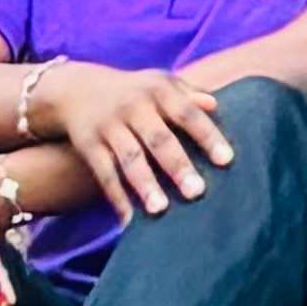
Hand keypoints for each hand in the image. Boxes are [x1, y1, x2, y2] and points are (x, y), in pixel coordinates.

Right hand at [32, 56, 238, 220]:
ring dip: (144, 185)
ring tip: (160, 211)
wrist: (79, 89)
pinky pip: (105, 174)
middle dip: (177, 165)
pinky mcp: (89, 145)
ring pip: (130, 159)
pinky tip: (128, 222)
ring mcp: (110, 126)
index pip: (188, 113)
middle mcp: (134, 106)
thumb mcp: (160, 83)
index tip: (226, 160)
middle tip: (197, 192)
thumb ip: (188, 94)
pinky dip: (117, 198)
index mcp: (159, 90)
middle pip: (159, 139)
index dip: (207, 135)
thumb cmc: (135, 92)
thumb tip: (215, 104)